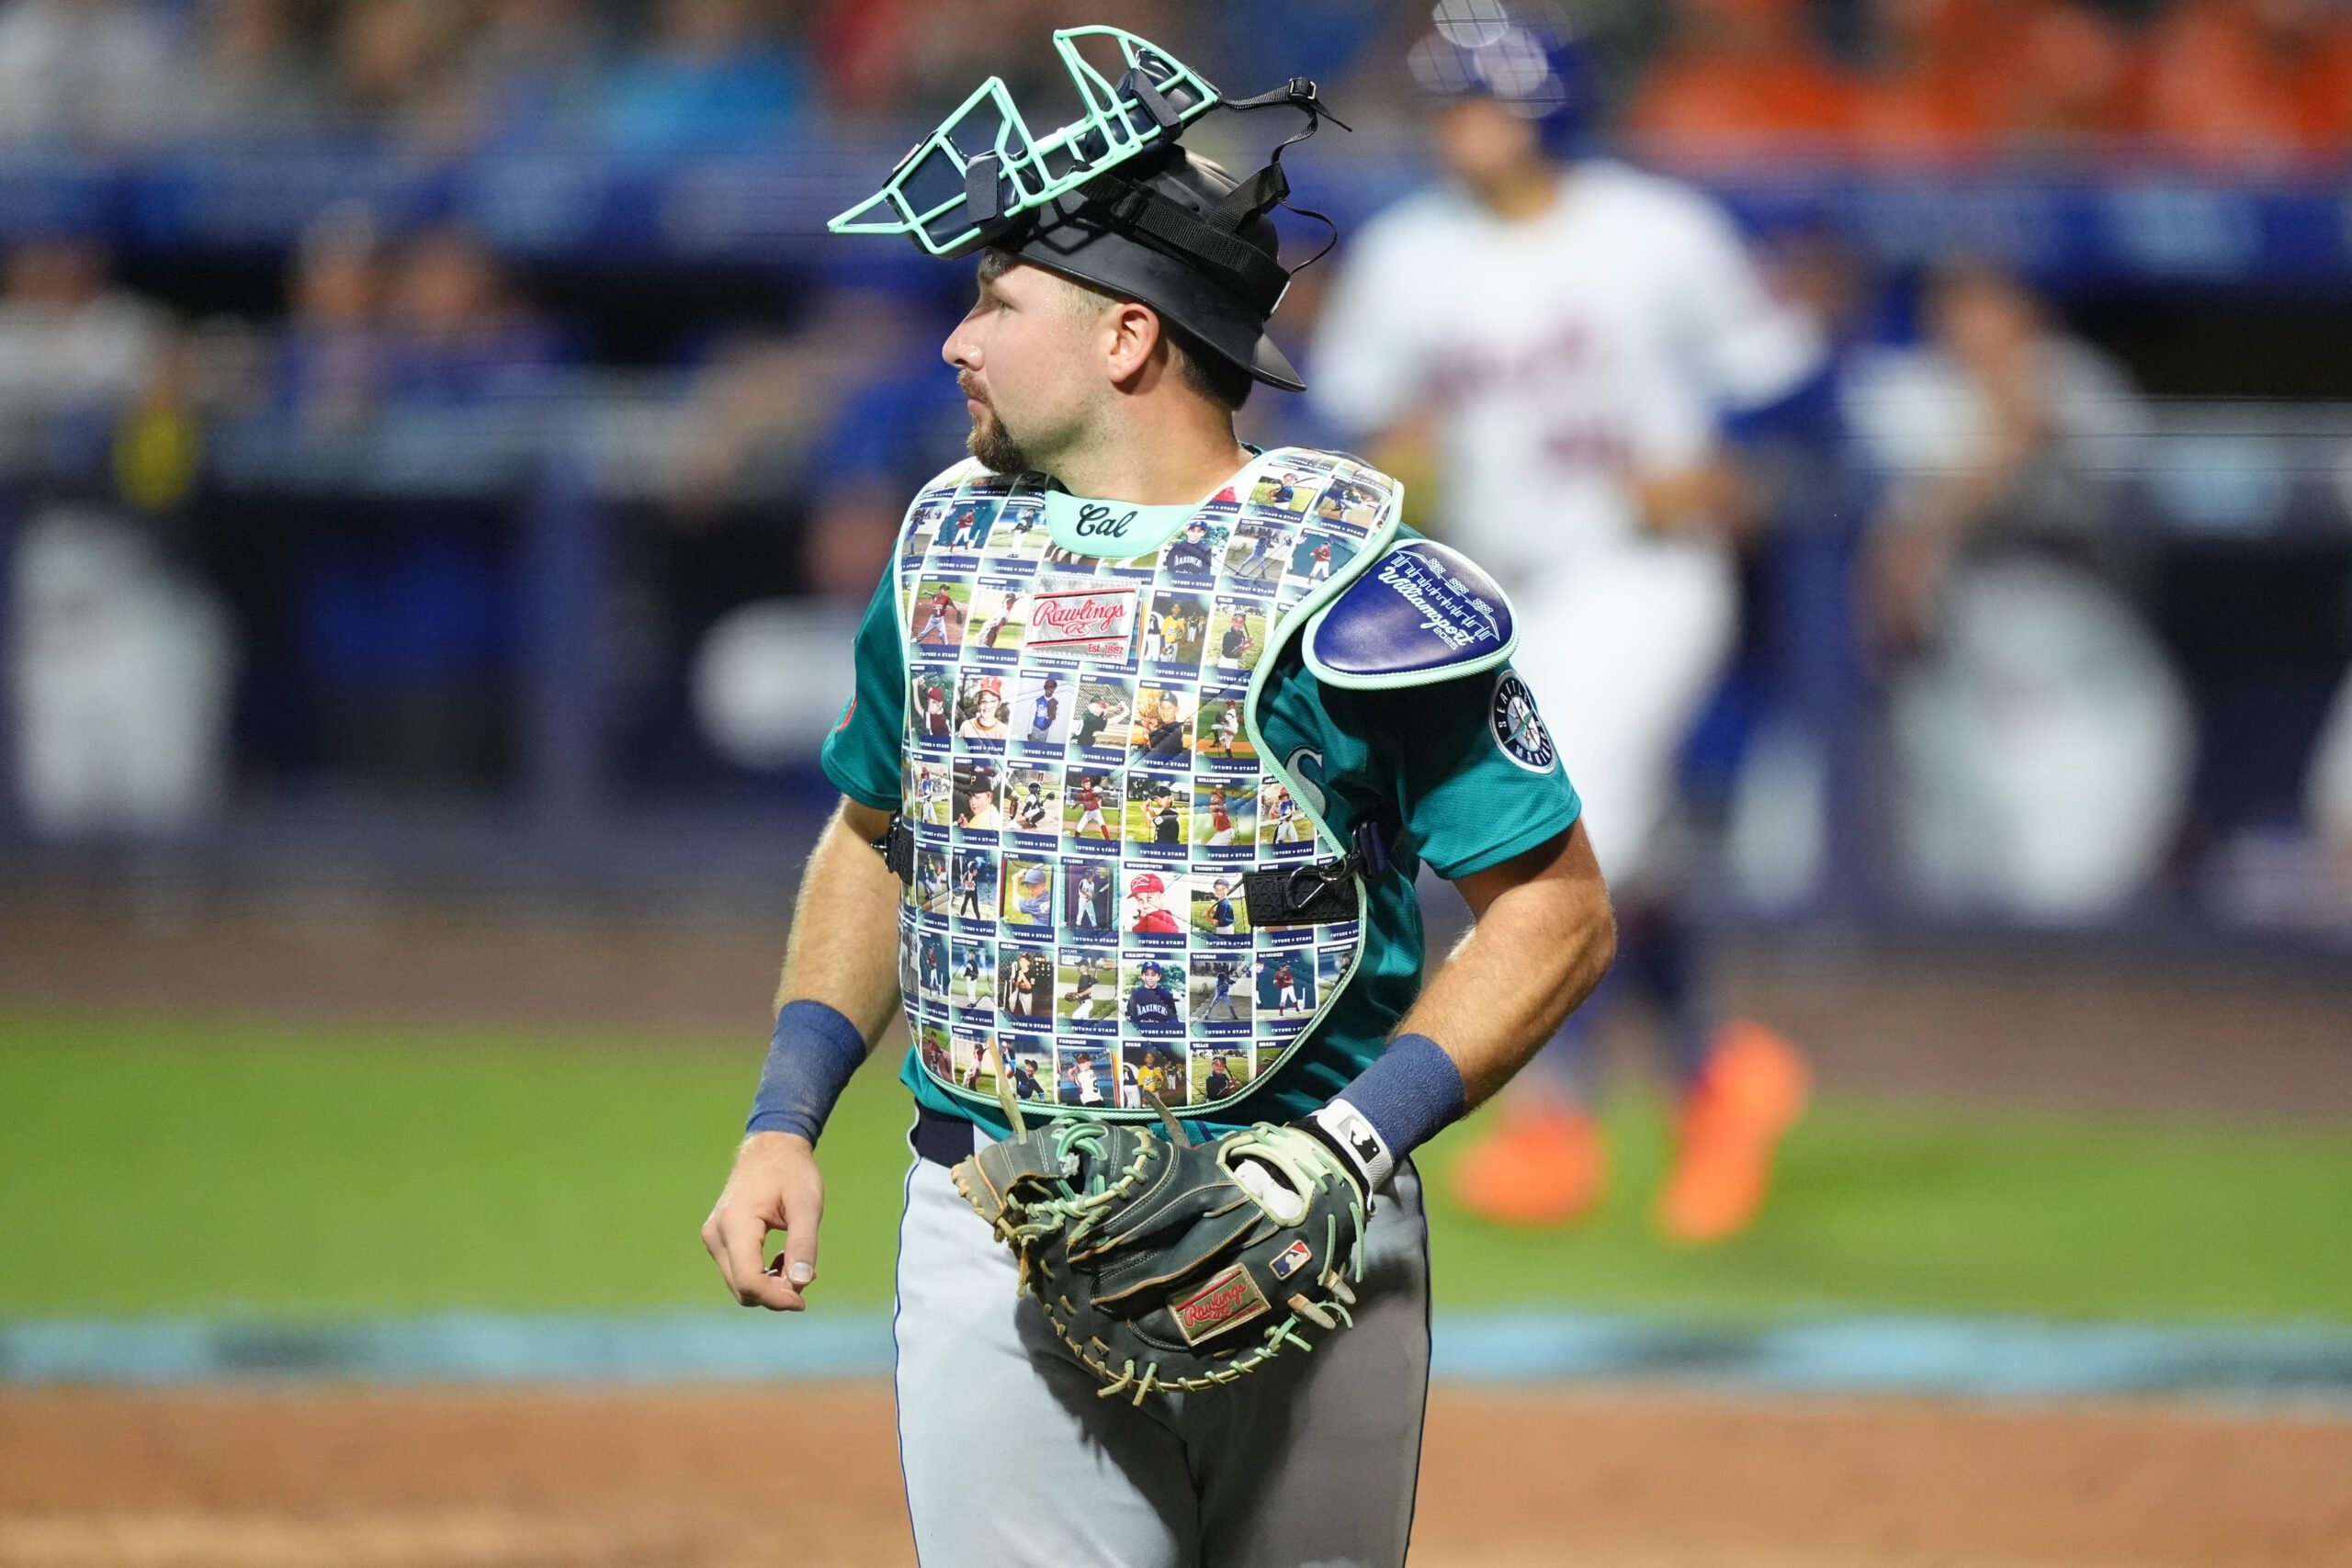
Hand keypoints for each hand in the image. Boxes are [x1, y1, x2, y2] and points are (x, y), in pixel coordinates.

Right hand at [701, 1131, 823, 1310]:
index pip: (749, 1280)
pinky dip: (761, 1276)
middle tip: (807, 1275)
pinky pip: (737, 1272)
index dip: (776, 1298)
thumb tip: (802, 1283)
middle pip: (742, 1287)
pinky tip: (783, 1259)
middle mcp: (717, 1235)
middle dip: (776, 1293)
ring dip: (770, 1285)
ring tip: (796, 1262)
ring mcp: (714, 1238)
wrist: (770, 1148)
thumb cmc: (791, 1172)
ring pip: (739, 1284)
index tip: (802, 1301)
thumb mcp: (806, 1205)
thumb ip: (803, 1244)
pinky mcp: (718, 1240)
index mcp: (736, 1224)